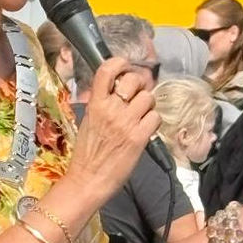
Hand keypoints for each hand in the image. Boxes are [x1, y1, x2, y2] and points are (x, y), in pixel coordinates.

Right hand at [67, 58, 159, 199]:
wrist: (88, 179)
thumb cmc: (87, 153)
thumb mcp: (88, 121)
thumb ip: (101, 103)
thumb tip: (116, 90)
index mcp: (95, 104)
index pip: (107, 70)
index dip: (120, 63)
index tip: (125, 67)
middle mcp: (111, 109)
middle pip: (134, 80)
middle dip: (139, 86)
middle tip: (136, 97)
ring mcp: (126, 122)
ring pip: (148, 98)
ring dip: (148, 105)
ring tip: (141, 115)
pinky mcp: (139, 137)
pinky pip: (155, 117)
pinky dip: (154, 121)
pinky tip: (146, 129)